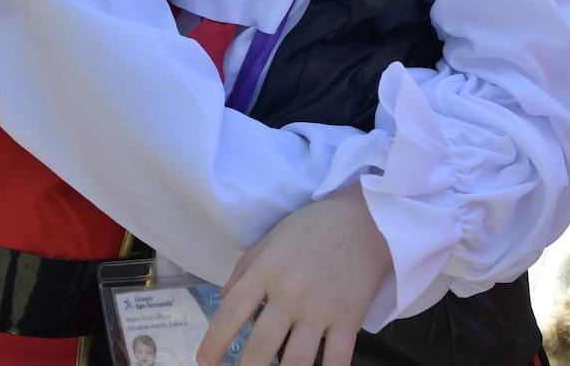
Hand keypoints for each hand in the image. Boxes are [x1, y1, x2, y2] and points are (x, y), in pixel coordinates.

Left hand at [196, 183, 389, 365]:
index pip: (231, 312)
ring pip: (296, 359)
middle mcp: (289, 293)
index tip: (204, 361)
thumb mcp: (271, 239)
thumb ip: (245, 268)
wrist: (365, 218)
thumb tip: (222, 297)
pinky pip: (337, 358)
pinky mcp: (349, 317)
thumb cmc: (313, 227)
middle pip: (261, 344)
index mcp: (266, 271)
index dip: (214, 341)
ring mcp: (320, 308)